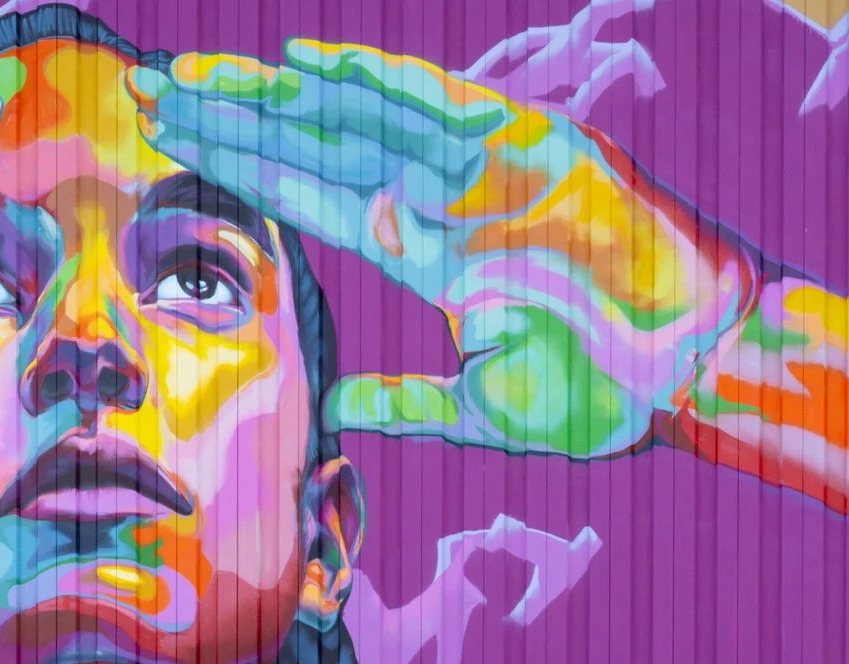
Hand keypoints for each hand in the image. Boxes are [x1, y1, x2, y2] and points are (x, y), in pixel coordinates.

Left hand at [131, 44, 752, 459]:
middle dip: (237, 119)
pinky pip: (439, 104)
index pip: (315, 199)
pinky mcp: (533, 145)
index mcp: (434, 250)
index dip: (245, 171)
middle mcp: (448, 196)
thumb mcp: (483, 410)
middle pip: (320, 143)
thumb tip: (330, 415)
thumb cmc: (608, 394)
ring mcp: (488, 166)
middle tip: (150, 94)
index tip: (174, 150)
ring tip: (195, 77)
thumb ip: (404, 404)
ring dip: (278, 94)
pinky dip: (373, 79)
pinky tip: (304, 63)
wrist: (698, 368)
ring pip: (361, 114)